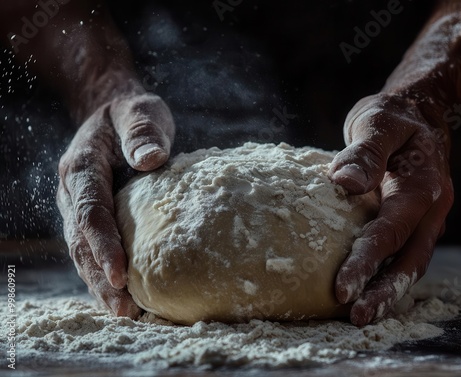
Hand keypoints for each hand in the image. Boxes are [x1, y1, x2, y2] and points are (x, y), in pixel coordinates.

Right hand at [57, 93, 174, 317]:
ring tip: (127, 314)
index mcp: (82, 168)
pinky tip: (125, 297)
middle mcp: (73, 193)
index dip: (103, 244)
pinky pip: (93, 249)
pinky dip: (105, 275)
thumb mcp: (139, 111)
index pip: (89, 211)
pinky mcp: (92, 217)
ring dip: (101, 285)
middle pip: (81, 241)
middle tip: (126, 310)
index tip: (120, 275)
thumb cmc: (130, 115)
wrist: (111, 115)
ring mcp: (78, 207)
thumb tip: (151, 159)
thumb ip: (142, 131)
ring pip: (83, 252)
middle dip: (101, 278)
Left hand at [329, 93, 453, 325]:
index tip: (341, 290)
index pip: (390, 231)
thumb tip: (344, 182)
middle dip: (381, 291)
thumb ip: (366, 151)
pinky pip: (405, 252)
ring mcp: (426, 217)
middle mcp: (431, 208)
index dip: (366, 262)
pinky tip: (369, 288)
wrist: (419, 114)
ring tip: (361, 315)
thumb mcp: (378, 122)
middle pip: (408, 259)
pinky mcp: (415, 220)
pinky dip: (388, 273)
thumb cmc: (394, 117)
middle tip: (355, 317)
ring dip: (387, 290)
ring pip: (410, 262)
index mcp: (422, 186)